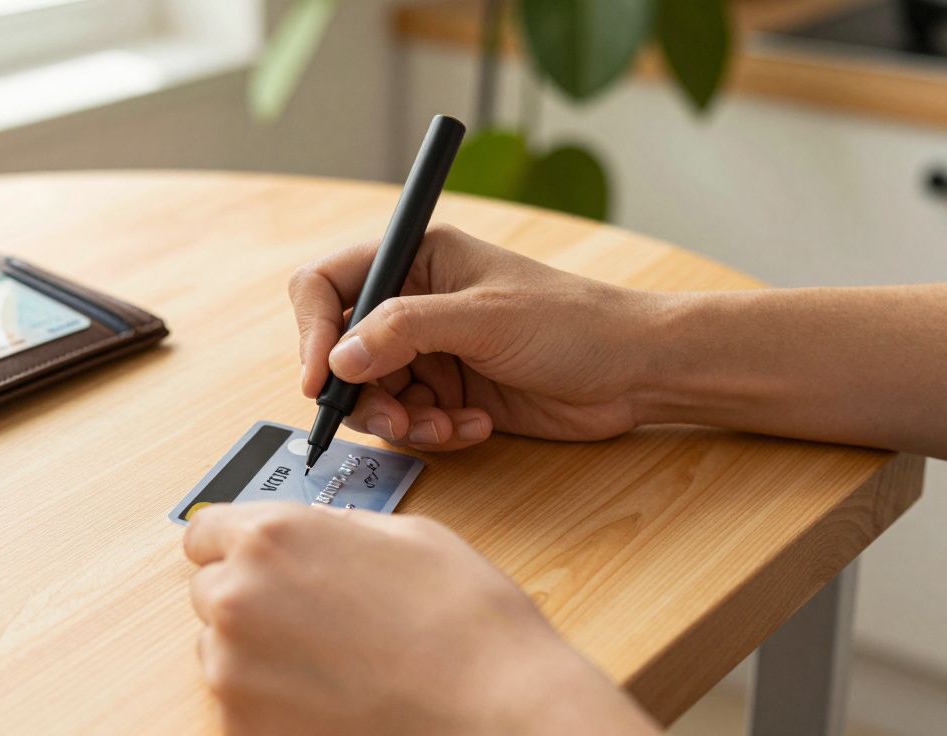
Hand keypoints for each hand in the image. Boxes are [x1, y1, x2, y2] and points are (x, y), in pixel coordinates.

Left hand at [183, 503, 659, 735]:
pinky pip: (242, 708)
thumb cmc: (465, 621)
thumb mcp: (405, 535)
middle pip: (212, 593)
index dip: (234, 545)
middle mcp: (238, 600)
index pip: (204, 532)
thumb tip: (314, 536)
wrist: (497, 710)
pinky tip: (333, 699)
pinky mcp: (246, 731)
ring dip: (261, 654)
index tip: (250, 560)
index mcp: (271, 537)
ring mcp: (235, 674)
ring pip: (223, 653)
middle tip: (315, 618)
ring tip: (335, 664)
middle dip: (253, 600)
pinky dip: (274, 705)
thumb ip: (335, 531)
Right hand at [289, 225, 668, 448]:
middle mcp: (413, 303)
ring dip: (401, 421)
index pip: (326, 286)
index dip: (312, 332)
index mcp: (415, 259)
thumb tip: (339, 359)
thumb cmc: (572, 323)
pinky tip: (475, 426)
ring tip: (444, 425)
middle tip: (396, 419)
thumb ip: (404, 331)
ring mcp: (429, 351)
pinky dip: (433, 432)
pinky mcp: (448, 393)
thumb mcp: (483, 319)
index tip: (318, 380)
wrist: (634, 371)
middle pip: (341, 352)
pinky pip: (409, 421)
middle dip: (363, 392)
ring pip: (372, 395)